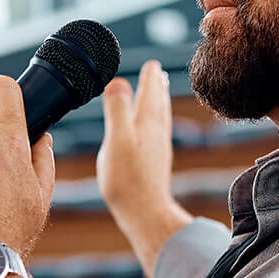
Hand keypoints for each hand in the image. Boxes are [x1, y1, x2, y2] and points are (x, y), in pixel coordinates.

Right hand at [97, 60, 176, 224]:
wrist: (145, 213)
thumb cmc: (127, 181)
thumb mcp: (117, 141)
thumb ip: (117, 110)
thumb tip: (119, 81)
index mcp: (146, 125)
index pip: (150, 94)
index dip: (149, 78)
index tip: (152, 64)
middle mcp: (156, 135)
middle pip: (158, 105)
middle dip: (157, 88)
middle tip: (158, 73)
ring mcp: (158, 150)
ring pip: (161, 120)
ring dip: (160, 104)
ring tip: (159, 96)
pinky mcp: (155, 164)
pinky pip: (158, 135)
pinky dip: (156, 124)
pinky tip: (152, 132)